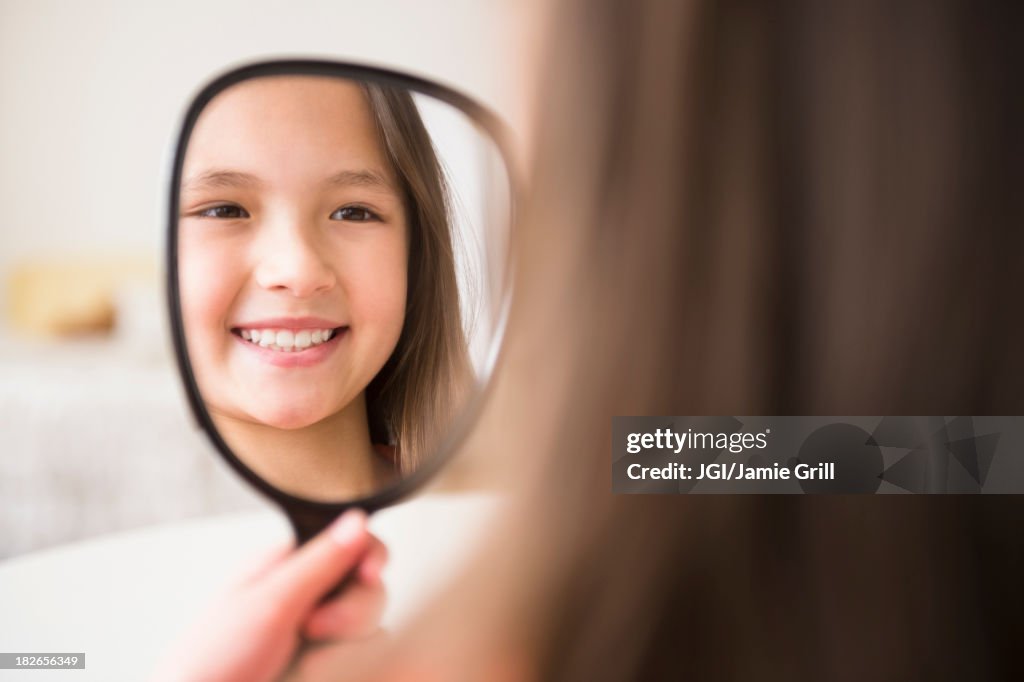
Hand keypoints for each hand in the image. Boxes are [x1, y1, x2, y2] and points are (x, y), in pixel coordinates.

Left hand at [151, 509, 387, 681]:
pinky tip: (310, 675)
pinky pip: (362, 661)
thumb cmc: (212, 662)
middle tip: (312, 630)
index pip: (354, 544)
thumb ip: (320, 562)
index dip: (370, 557)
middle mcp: (309, 596)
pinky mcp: (324, 665)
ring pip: (370, 630)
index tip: (369, 575)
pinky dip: (346, 669)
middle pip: (369, 590)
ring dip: (344, 651)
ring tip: (305, 668)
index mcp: (291, 566)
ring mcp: (317, 636)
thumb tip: (358, 518)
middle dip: (351, 614)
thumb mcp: (269, 605)